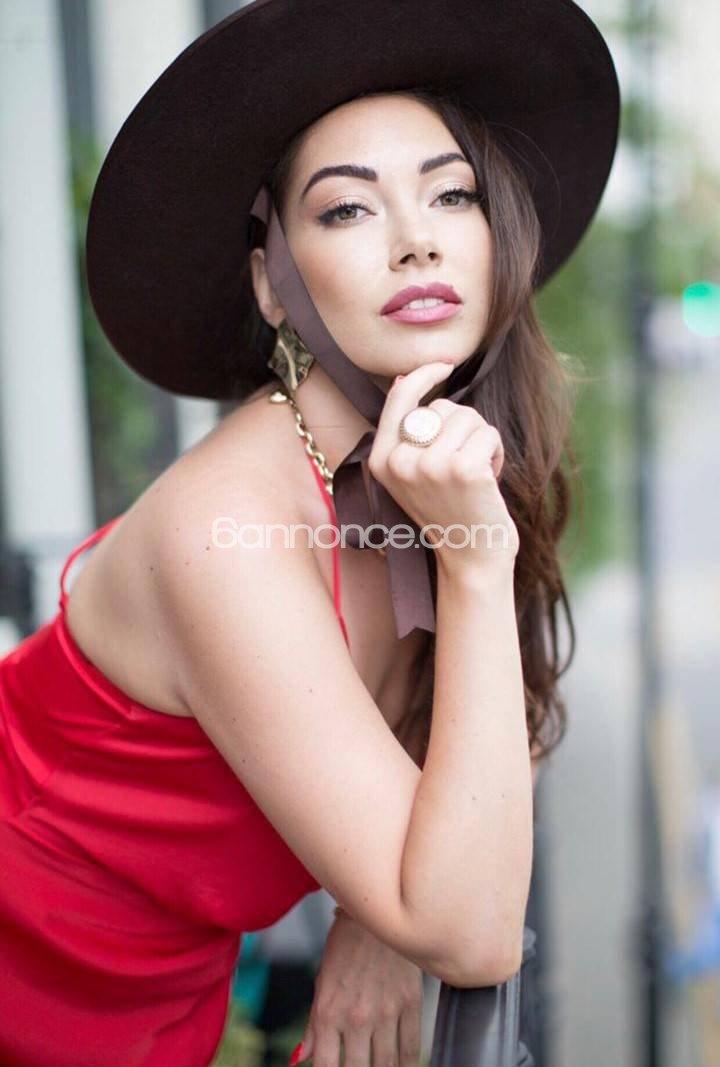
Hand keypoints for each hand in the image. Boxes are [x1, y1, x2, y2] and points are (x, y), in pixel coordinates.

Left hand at [292, 908, 423, 1065]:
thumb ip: (313, 1026)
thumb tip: (299, 1059)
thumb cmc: (344, 946)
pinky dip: (407, 1064)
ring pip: (387, 1065)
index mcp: (328, 1012)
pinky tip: (402, 1066)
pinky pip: (412, 1048)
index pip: (326, 1066)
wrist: (374, 911)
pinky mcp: (411, 1002)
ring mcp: (386, 1011)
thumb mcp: (321, 983)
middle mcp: (356, 1016)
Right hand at [367, 361, 519, 574]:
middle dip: (463, 427)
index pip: (399, 398)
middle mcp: (400, 462)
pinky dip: (496, 452)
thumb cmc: (449, 512)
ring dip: (481, 441)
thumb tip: (404, 380)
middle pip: (443, 407)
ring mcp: (430, 466)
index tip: (444, 365)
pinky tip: (490, 479)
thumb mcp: (413, 473)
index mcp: (381, 461)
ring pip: (468, 418)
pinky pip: (488, 434)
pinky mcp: (462, 469)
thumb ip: (407, 434)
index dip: (422, 375)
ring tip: (477, 474)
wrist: (471, 558)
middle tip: (463, 464)